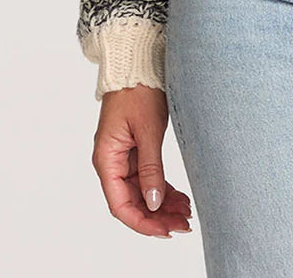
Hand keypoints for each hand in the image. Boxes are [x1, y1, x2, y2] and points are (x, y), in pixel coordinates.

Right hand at [91, 84, 192, 237]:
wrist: (139, 63)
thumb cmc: (138, 91)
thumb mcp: (148, 131)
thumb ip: (151, 168)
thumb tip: (153, 203)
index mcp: (106, 159)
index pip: (121, 205)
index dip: (142, 222)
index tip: (165, 231)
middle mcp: (112, 162)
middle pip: (132, 201)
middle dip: (157, 216)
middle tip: (183, 224)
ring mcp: (124, 157)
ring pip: (142, 191)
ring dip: (162, 204)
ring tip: (186, 214)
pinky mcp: (136, 150)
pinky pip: (147, 177)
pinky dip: (163, 188)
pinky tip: (180, 198)